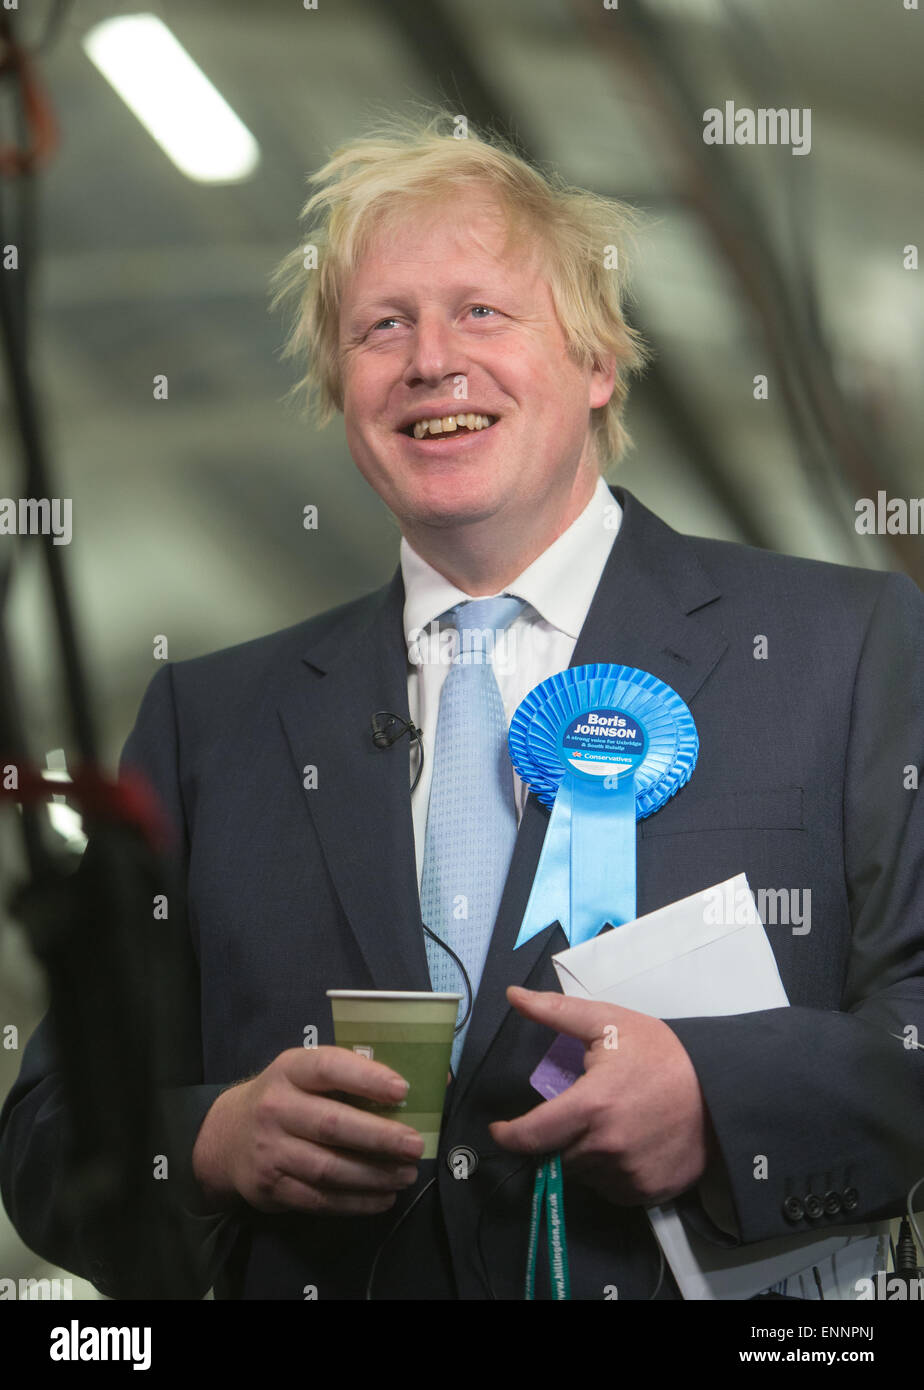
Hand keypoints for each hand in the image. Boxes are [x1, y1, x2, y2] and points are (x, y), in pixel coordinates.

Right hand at [191, 1047, 424, 1215]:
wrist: (226, 1136)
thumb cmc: (286, 1097)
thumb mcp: (306, 1072)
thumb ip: (353, 1074)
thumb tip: (427, 1079)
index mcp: (290, 1070)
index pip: (328, 1068)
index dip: (366, 1078)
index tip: (402, 1090)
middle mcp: (276, 1108)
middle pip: (333, 1125)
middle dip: (380, 1138)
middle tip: (415, 1146)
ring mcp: (271, 1150)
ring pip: (329, 1169)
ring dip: (374, 1175)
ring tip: (407, 1174)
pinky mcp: (271, 1187)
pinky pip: (319, 1200)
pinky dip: (356, 1202)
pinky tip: (383, 1197)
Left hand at [489, 987, 712, 1205]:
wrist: (721, 1088)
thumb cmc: (661, 1052)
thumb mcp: (608, 1022)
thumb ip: (555, 1012)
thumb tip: (512, 996)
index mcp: (591, 1106)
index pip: (531, 1136)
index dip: (509, 1136)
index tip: (500, 1130)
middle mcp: (605, 1147)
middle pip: (558, 1153)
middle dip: (561, 1135)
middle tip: (584, 1111)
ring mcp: (627, 1174)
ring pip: (584, 1173)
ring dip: (585, 1154)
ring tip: (611, 1125)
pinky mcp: (647, 1192)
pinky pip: (612, 1189)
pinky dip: (611, 1173)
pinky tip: (628, 1145)